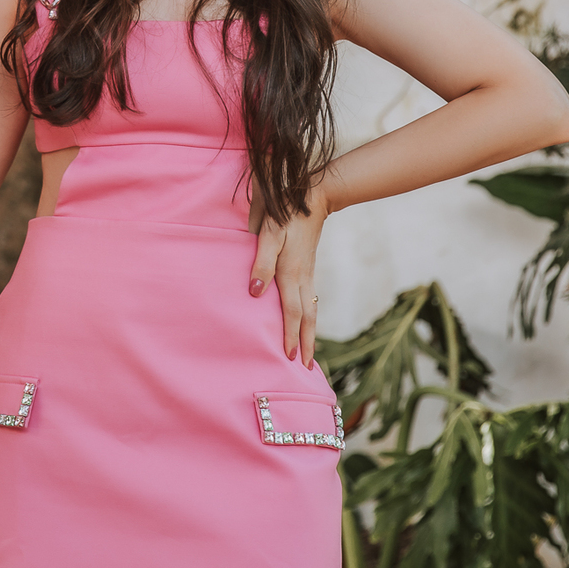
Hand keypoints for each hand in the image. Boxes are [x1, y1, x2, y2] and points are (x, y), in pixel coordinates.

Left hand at [249, 184, 329, 367]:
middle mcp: (303, 278)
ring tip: (309, 352)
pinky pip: (311, 299)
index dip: (291, 336)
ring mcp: (308, 273)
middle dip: (307, 343)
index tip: (289, 359)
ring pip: (312, 310)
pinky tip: (306, 320)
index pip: (292, 313)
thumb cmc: (285, 216)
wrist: (313, 200)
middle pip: (308, 318)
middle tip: (306, 367)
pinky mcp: (308, 268)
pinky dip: (310, 317)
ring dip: (311, 332)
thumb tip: (255, 293)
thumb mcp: (269, 236)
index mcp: (291, 273)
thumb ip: (261, 264)